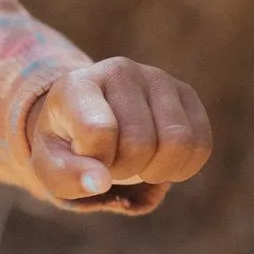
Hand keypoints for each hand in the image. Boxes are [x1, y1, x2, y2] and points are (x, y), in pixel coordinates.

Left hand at [27, 58, 212, 201]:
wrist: (87, 120)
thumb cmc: (67, 145)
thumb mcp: (51, 166)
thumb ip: (67, 177)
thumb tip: (101, 183)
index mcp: (77, 85)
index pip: (100, 131)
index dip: (97, 161)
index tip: (85, 158)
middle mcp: (120, 71)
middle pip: (141, 142)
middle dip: (126, 169)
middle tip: (110, 163)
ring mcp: (157, 78)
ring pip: (178, 142)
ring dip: (156, 170)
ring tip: (135, 163)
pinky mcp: (186, 93)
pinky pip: (202, 143)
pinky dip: (183, 167)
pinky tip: (160, 163)